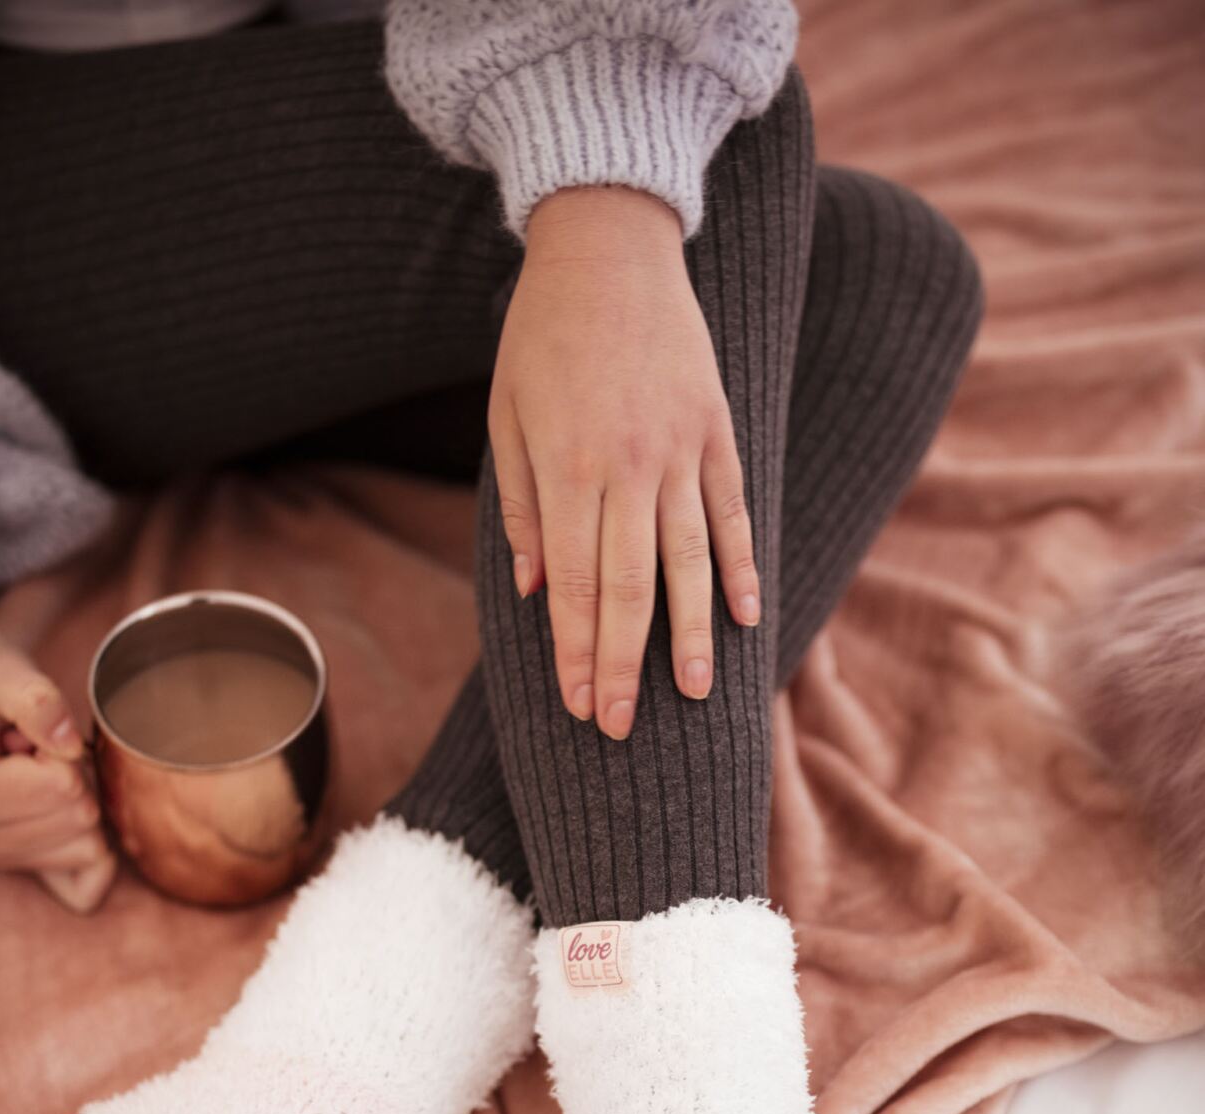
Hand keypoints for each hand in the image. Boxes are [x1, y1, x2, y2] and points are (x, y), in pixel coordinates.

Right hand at [0, 569, 116, 912]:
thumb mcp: (7, 675)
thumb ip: (37, 702)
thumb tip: (69, 745)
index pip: (64, 786)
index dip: (65, 750)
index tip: (31, 737)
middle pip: (82, 818)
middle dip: (76, 778)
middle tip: (40, 754)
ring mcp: (2, 861)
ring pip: (91, 846)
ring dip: (82, 804)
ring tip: (41, 775)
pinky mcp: (28, 873)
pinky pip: (87, 887)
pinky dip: (96, 852)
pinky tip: (66, 814)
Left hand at [489, 185, 758, 739]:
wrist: (610, 247)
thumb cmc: (542, 339)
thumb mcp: (507, 418)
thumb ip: (522, 508)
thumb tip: (532, 593)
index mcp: (570, 469)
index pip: (572, 585)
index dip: (576, 651)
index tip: (578, 705)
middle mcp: (630, 468)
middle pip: (629, 589)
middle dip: (623, 664)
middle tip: (621, 725)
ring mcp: (682, 450)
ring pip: (690, 562)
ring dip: (692, 635)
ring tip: (696, 693)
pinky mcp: (719, 431)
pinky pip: (733, 514)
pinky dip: (741, 568)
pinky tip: (747, 617)